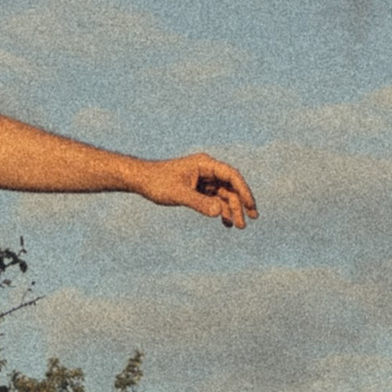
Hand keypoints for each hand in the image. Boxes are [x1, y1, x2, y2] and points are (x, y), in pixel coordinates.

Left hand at [134, 152, 256, 227]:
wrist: (141, 181)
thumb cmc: (157, 182)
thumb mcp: (178, 193)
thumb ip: (198, 202)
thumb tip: (219, 212)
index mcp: (204, 164)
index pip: (231, 175)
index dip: (244, 190)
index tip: (250, 205)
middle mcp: (206, 170)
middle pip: (231, 187)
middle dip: (240, 203)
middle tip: (248, 220)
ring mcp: (203, 180)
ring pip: (224, 195)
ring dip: (232, 209)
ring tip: (237, 226)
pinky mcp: (198, 189)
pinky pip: (215, 200)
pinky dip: (221, 211)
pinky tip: (225, 223)